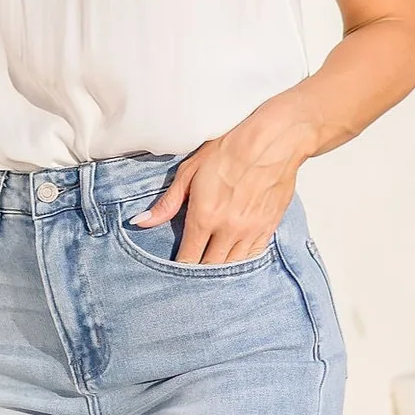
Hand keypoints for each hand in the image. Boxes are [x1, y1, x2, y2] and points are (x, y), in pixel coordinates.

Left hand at [128, 109, 310, 263]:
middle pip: (210, 266)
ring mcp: (251, 230)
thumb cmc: (230, 149)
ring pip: (233, 265)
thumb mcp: (190, 171)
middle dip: (199, 272)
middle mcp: (228, 229)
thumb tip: (142, 222)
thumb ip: (167, 203)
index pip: (189, 257)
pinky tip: (235, 260)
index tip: (176, 270)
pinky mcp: (269, 227)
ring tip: (212, 269)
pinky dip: (242, 261)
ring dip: (221, 269)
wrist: (273, 140)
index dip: (181, 268)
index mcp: (205, 216)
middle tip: (192, 274)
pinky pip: (254, 256)